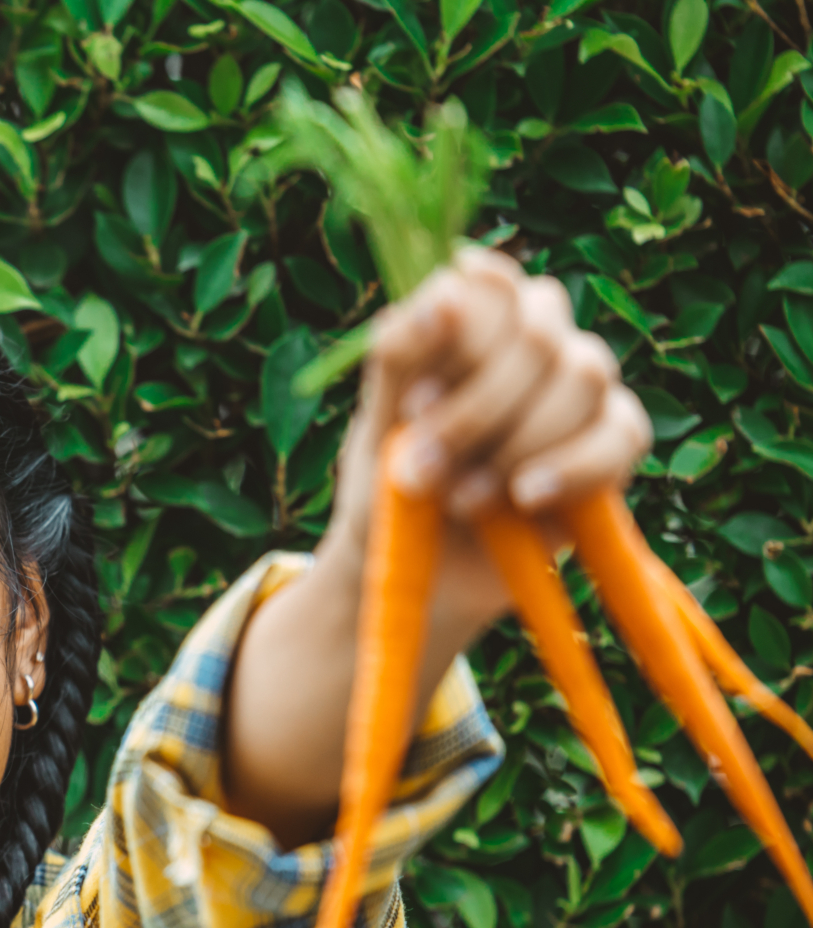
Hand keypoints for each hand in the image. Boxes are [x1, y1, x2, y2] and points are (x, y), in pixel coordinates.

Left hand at [318, 248, 654, 640]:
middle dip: (475, 409)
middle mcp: (533, 338)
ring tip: (461, 499)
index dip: (460, 334)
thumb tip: (442, 296)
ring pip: (584, 373)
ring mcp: (580, 386)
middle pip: (537, 330)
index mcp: (471, 319)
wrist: (421, 574)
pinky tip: (524, 497)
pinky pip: (621, 431)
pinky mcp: (614, 441)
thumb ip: (398, 360)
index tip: (414, 397)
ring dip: (515, 443)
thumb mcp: (376, 429)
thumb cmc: (392, 487)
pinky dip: (570, 465)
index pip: (490, 283)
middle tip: (420, 471)